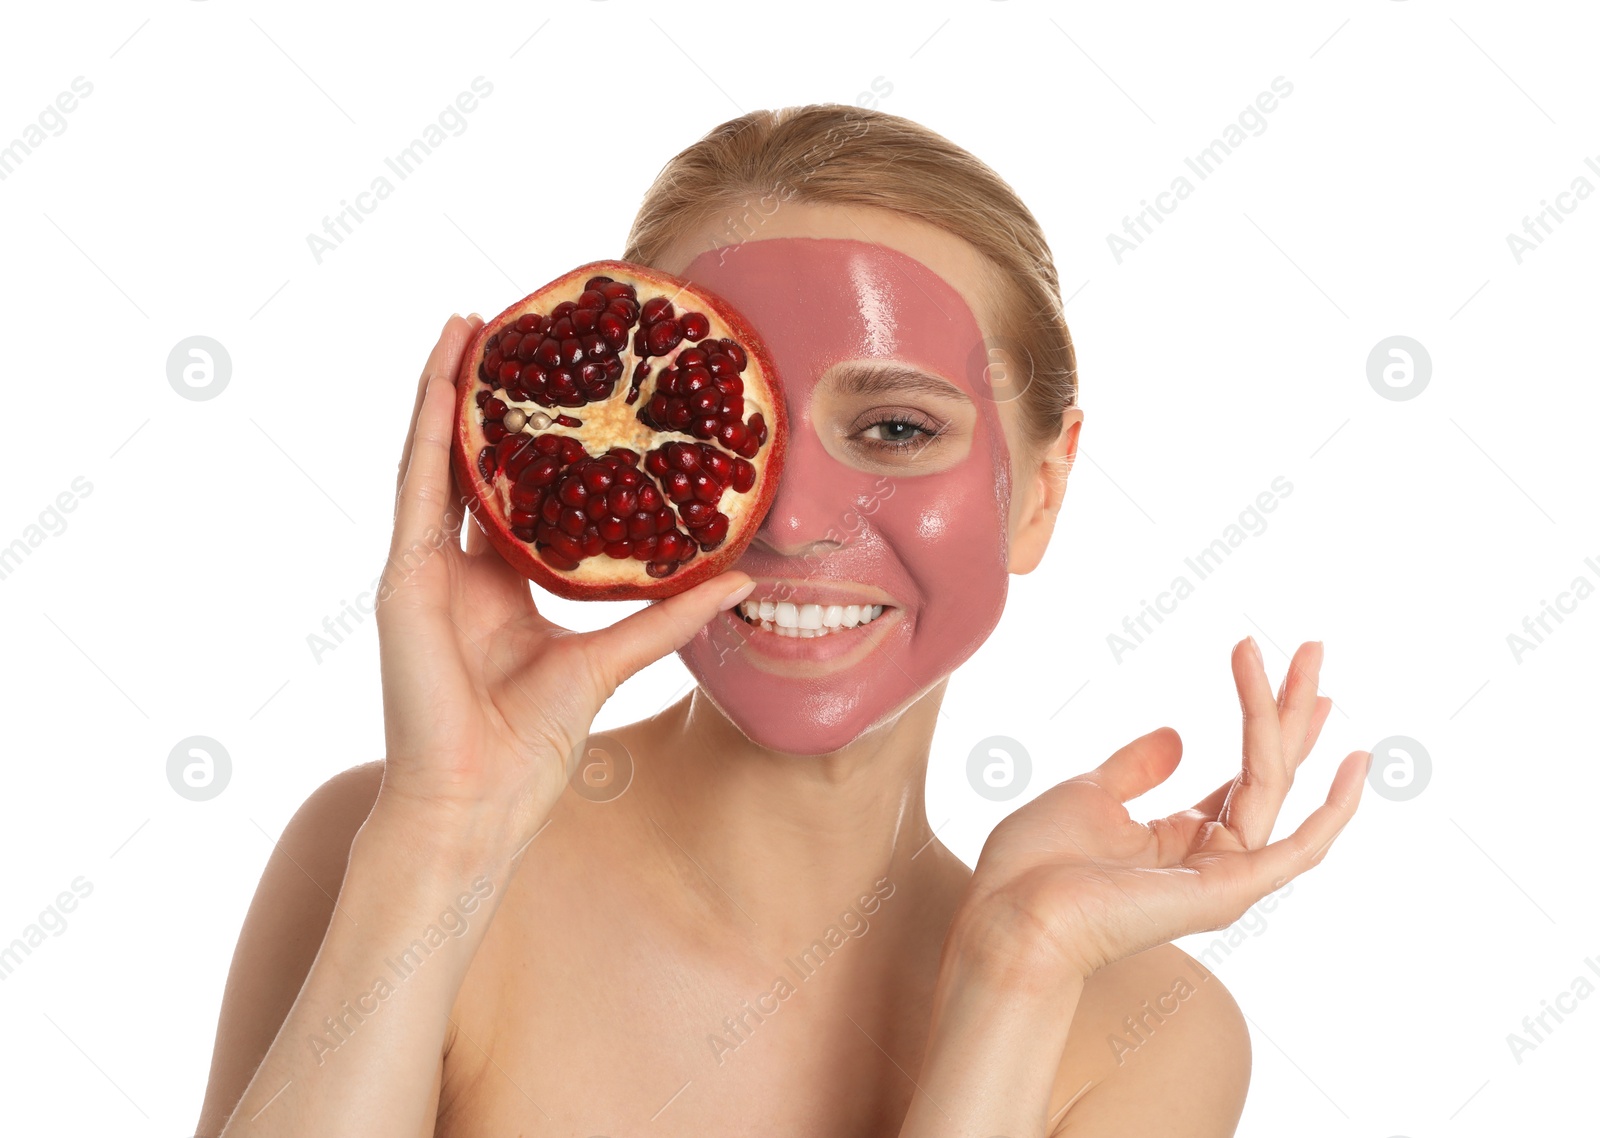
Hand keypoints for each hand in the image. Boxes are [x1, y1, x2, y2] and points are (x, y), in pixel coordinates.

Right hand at [371, 315, 754, 848]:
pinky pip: (418, 487)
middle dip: (487, 398)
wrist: (476, 801)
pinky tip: (444, 378)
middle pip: (472, 464)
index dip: (534, 440)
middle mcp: (458, 569)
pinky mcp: (404, 576)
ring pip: (435, 460)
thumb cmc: (530, 744)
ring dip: (446, 391)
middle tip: (509, 330)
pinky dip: (427, 430)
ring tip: (467, 324)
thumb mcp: (610, 659)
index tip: (562, 385)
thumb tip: (738, 579)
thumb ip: (667, 616)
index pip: (515, 494)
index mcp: (502, 586)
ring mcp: (424, 568)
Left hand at [953, 638, 1367, 980]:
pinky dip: (1334, 808)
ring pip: (1273, 783)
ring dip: (1289, 717)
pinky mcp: (1229, 891)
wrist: (1012, 912)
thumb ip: (1136, 769)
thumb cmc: (1036, 864)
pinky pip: (1300, 848)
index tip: (1271, 662)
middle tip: (1312, 645)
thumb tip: (1177, 733)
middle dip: (1289, 705)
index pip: (1243, 775)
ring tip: (1307, 658)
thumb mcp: (1090, 795)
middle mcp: (1214, 861)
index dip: (1262, 718)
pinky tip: (1357, 760)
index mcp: (1181, 842)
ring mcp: (1227, 879)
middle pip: (1269, 771)